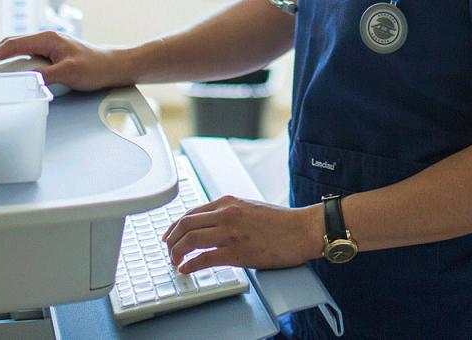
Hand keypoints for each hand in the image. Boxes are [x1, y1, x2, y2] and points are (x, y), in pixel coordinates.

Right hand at [0, 30, 127, 91]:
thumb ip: (45, 76)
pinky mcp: (53, 55)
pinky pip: (27, 57)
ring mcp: (49, 47)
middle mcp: (46, 39)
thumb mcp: (69, 73)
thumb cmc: (97, 66)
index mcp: (47, 38)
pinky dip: (14, 64)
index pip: (11, 45)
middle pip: (10, 45)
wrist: (116, 66)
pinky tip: (10, 73)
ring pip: (18, 51)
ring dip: (1, 60)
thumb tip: (24, 80)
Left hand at [162, 196, 323, 273]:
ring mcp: (230, 233)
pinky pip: (204, 258)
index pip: (191, 212)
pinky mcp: (237, 252)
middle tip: (168, 251)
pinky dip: (190, 265)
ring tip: (175, 262)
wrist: (302, 230)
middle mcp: (226, 214)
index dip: (175, 226)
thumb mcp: (250, 208)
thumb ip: (230, 213)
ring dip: (177, 253)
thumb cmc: (281, 222)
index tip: (169, 236)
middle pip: (185, 225)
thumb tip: (212, 226)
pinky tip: (186, 269)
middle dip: (171, 240)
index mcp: (228, 202)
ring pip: (190, 240)